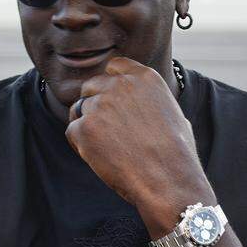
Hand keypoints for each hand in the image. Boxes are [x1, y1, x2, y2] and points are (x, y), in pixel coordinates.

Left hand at [65, 57, 212, 232]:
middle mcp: (120, 85)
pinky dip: (80, 145)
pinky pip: (72, 131)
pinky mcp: (84, 128)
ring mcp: (100, 105)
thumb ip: (148, 99)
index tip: (111, 100)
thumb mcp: (171, 112)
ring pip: (79, 110)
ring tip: (108, 148)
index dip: (109, 83)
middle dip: (94, 105)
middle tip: (106, 131)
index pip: (114, 66)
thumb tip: (139, 103)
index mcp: (144, 77)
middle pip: (90, 87)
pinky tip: (100, 157)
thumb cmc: (175, 153)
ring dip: (87, 127)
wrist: (168, 179)